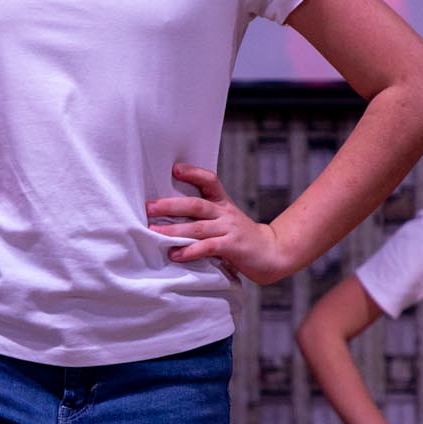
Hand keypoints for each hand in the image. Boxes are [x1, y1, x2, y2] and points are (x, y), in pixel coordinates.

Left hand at [146, 164, 288, 285]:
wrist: (273, 253)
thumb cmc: (242, 238)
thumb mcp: (227, 220)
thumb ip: (205, 216)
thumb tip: (171, 213)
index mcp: (223, 203)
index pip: (210, 180)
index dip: (193, 173)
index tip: (174, 169)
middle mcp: (225, 213)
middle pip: (196, 204)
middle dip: (170, 205)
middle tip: (149, 207)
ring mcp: (229, 230)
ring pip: (198, 227)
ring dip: (174, 230)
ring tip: (154, 232)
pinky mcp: (232, 247)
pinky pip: (208, 247)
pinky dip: (190, 250)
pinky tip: (176, 253)